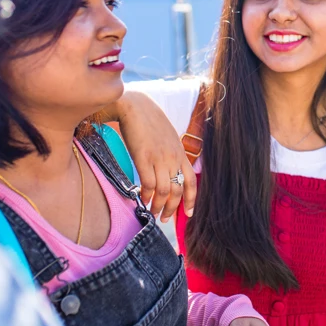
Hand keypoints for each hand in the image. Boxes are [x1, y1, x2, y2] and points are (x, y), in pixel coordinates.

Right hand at [111, 90, 195, 220]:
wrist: (135, 107)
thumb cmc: (149, 122)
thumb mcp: (167, 138)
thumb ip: (170, 154)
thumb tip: (168, 170)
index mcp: (180, 153)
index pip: (191, 181)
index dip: (191, 200)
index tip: (188, 214)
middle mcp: (173, 157)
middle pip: (177, 190)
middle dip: (172, 208)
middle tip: (164, 218)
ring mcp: (159, 158)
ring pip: (164, 191)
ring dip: (158, 206)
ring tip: (152, 213)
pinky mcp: (144, 157)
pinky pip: (148, 184)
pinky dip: (146, 196)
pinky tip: (142, 200)